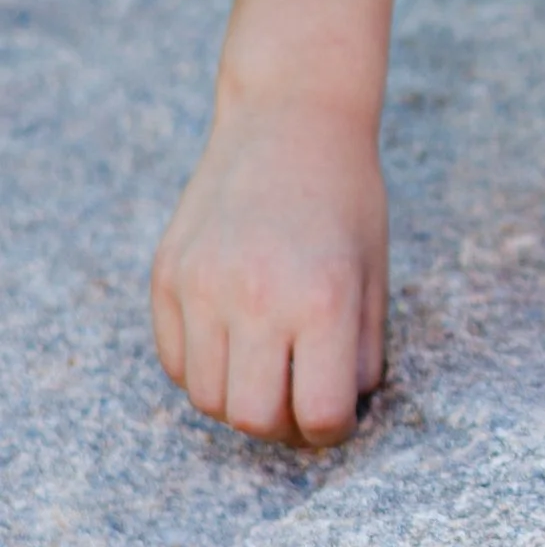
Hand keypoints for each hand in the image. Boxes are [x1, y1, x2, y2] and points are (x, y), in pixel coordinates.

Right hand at [151, 98, 387, 448]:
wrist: (290, 118)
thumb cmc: (347, 199)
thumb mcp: (375, 275)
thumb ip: (361, 353)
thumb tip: (337, 416)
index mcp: (323, 298)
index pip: (318, 413)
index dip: (332, 428)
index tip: (335, 414)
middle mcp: (256, 296)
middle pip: (252, 418)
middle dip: (281, 424)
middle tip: (298, 400)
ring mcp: (202, 286)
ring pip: (207, 398)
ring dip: (240, 398)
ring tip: (268, 365)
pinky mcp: (167, 276)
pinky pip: (175, 362)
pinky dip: (204, 369)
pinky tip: (235, 339)